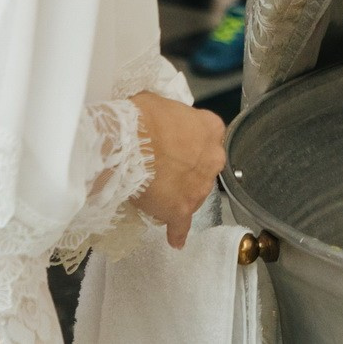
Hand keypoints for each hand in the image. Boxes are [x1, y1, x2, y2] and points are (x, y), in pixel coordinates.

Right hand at [128, 93, 225, 248]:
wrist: (129, 143)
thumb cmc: (142, 117)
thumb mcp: (160, 105)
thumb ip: (171, 118)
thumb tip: (162, 122)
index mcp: (211, 128)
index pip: (208, 135)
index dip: (190, 141)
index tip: (176, 144)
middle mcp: (213, 158)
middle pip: (203, 167)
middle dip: (187, 169)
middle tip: (163, 168)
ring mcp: (199, 187)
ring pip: (193, 195)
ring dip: (178, 195)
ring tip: (154, 194)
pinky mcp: (181, 210)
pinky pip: (181, 225)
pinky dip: (177, 232)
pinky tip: (175, 239)